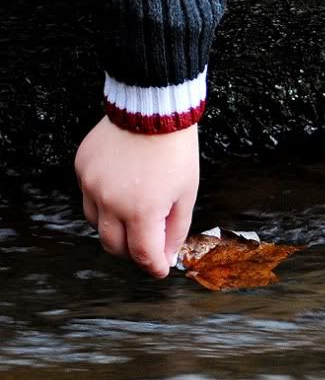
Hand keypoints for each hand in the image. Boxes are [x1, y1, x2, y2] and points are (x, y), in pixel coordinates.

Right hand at [75, 115, 199, 277]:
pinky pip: (88, 197)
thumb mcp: (186, 194)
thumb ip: (176, 229)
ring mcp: (92, 184)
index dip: (153, 266)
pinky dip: (104, 203)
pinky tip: (122, 191)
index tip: (160, 269)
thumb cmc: (175, 151)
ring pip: (97, 224)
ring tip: (136, 216)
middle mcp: (111, 201)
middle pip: (114, 246)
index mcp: (142, 210)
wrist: (152, 110)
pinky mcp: (82, 168)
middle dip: (132, 252)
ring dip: (116, 228)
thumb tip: (167, 256)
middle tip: (148, 247)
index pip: (142, 254)